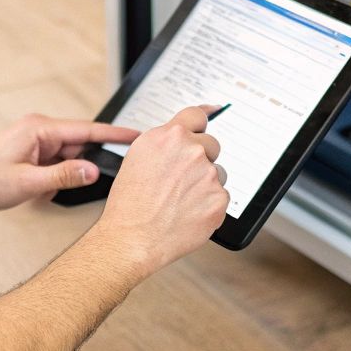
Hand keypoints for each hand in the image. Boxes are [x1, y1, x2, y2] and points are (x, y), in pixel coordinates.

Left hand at [0, 114, 141, 210]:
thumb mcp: (28, 182)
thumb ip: (64, 176)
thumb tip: (92, 170)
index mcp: (40, 129)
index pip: (87, 130)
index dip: (114, 135)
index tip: (136, 136)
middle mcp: (39, 130)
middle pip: (78, 146)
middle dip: (79, 168)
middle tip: (73, 184)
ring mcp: (35, 141)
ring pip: (67, 159)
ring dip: (61, 177)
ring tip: (41, 190)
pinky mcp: (31, 152)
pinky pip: (54, 165)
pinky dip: (51, 180)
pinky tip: (36, 191)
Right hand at [90, 105, 228, 275]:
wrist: (133, 239)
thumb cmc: (129, 205)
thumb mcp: (137, 160)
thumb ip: (164, 145)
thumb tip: (182, 139)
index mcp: (167, 137)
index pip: (196, 116)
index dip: (205, 116)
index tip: (215, 112)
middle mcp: (189, 150)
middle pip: (212, 144)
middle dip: (202, 159)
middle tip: (183, 180)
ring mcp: (207, 174)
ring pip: (217, 173)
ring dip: (205, 184)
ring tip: (180, 201)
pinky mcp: (219, 198)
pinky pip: (221, 196)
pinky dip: (209, 204)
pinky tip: (188, 213)